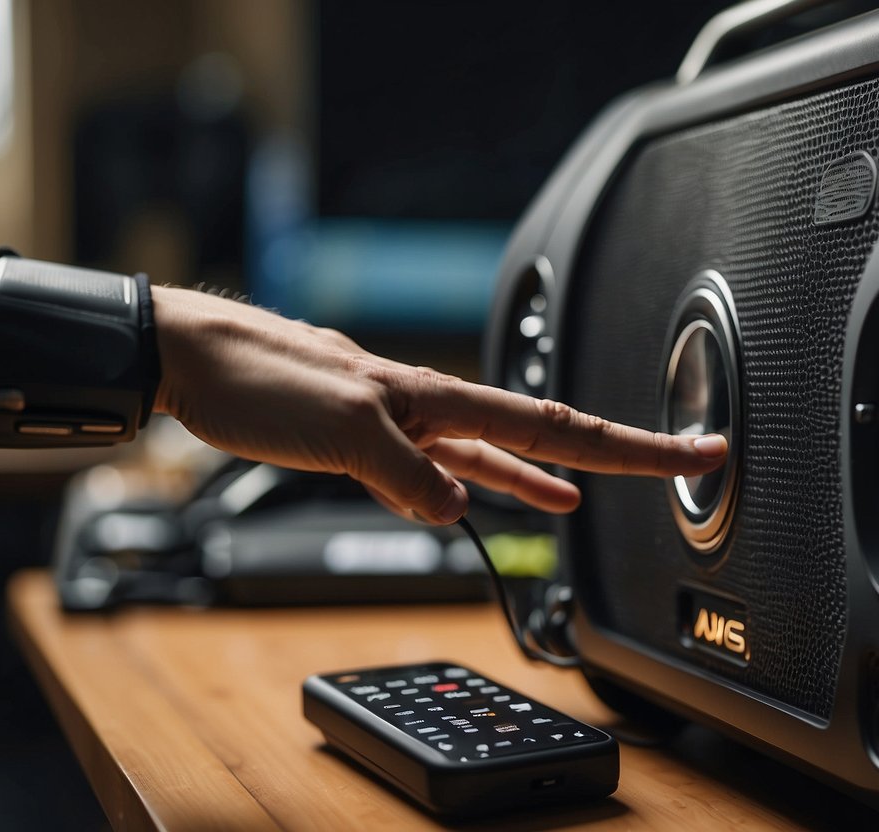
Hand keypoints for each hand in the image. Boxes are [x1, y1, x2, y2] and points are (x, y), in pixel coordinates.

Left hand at [151, 287, 727, 523]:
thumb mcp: (339, 429)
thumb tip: (459, 508)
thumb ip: (407, 474)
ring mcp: (404, 421)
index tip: (688, 450)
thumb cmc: (256, 377)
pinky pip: (441, 464)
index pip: (555, 425)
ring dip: (544, 473)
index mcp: (438, 395)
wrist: (191, 359)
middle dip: (612, 454)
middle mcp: (431, 404)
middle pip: (542, 434)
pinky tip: (480, 494)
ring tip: (585, 494)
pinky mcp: (370, 438)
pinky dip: (472, 481)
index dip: (629, 445)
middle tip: (672, 460)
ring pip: (494, 451)